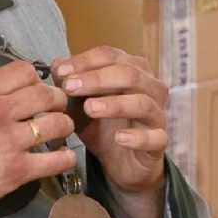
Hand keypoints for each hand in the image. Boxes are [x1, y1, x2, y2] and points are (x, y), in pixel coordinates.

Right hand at [0, 61, 77, 217]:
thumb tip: (0, 89)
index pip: (24, 71)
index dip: (34, 79)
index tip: (33, 90)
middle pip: (47, 94)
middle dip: (56, 99)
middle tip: (55, 107)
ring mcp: (10, 142)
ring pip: (58, 124)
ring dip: (64, 125)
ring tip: (59, 131)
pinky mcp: (17, 171)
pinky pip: (57, 160)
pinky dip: (65, 157)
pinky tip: (62, 156)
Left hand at [53, 47, 168, 217]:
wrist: (120, 161)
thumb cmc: (101, 125)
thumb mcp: (79, 104)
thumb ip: (69, 84)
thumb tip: (57, 66)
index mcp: (132, 70)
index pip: (111, 56)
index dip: (85, 61)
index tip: (61, 72)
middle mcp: (150, 87)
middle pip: (129, 74)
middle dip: (97, 79)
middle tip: (70, 87)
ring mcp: (157, 114)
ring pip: (142, 102)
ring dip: (114, 104)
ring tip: (90, 108)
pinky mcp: (160, 141)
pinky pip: (154, 137)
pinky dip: (137, 137)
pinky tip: (119, 138)